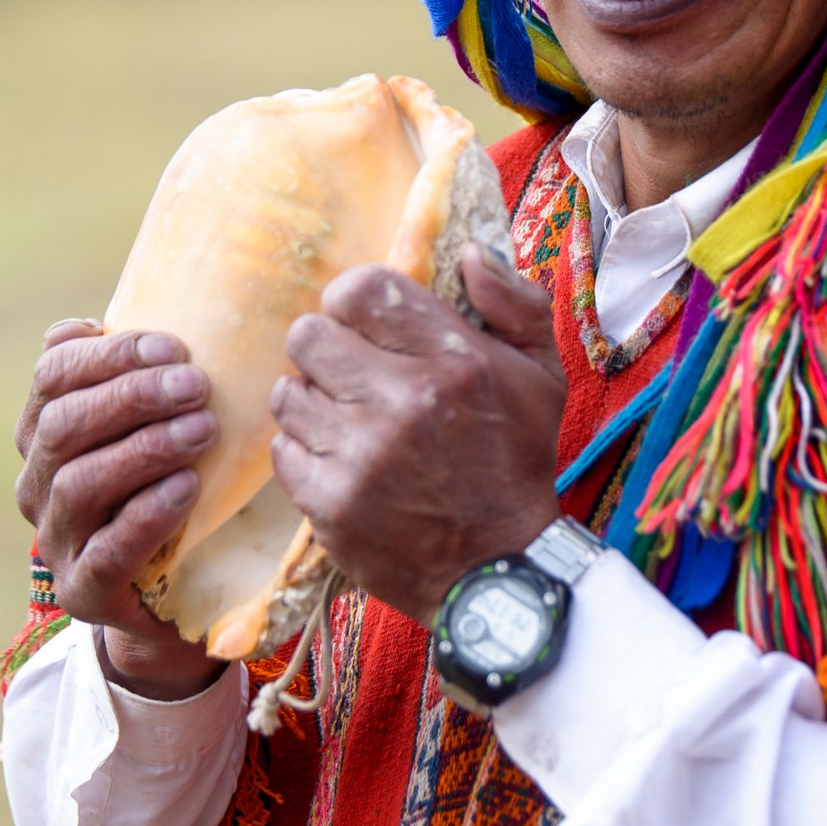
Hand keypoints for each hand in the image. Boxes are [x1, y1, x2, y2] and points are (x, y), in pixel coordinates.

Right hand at [14, 319, 226, 700]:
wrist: (172, 593)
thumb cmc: (166, 486)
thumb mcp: (151, 424)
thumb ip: (139, 373)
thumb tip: (136, 309)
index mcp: (43, 431)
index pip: (52, 375)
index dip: (108, 354)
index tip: (172, 346)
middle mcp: (37, 482)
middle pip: (63, 424)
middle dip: (132, 397)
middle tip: (196, 385)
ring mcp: (55, 539)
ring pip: (80, 482)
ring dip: (144, 449)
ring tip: (201, 432)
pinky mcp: (83, 591)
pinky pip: (106, 551)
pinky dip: (146, 514)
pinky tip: (186, 489)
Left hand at [269, 246, 566, 628]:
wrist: (499, 571)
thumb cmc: (517, 463)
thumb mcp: (542, 376)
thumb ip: (514, 303)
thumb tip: (471, 253)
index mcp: (455, 362)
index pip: (360, 290)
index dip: (351, 300)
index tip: (362, 323)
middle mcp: (403, 402)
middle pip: (307, 335)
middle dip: (325, 349)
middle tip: (350, 374)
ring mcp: (361, 456)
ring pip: (288, 393)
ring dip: (313, 402)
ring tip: (347, 421)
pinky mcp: (329, 503)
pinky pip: (284, 449)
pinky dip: (307, 453)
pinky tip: (342, 463)